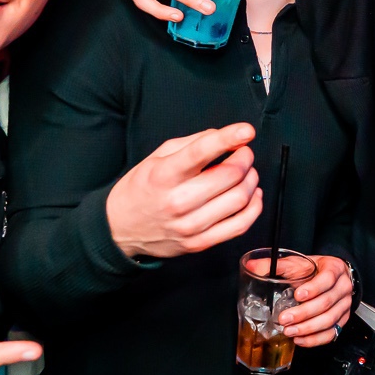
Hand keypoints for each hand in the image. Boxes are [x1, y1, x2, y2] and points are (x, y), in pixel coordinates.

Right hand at [105, 123, 263, 258]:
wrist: (120, 228)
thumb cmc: (142, 188)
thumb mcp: (156, 157)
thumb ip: (191, 144)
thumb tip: (225, 137)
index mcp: (163, 175)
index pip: (200, 152)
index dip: (228, 138)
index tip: (246, 130)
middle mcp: (177, 202)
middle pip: (229, 176)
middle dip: (245, 159)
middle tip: (244, 153)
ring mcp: (189, 226)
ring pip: (239, 199)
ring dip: (251, 180)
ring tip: (247, 172)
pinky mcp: (199, 244)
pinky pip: (240, 226)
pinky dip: (254, 207)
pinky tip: (252, 195)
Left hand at [279, 255, 352, 345]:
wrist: (331, 277)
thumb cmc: (313, 270)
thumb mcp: (296, 263)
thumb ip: (275, 265)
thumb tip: (251, 266)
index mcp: (334, 269)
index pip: (327, 279)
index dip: (313, 289)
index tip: (297, 295)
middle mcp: (343, 288)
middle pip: (326, 303)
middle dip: (304, 313)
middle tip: (284, 319)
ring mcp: (344, 305)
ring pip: (330, 320)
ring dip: (308, 328)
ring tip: (289, 331)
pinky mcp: (341, 320)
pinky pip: (331, 333)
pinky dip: (315, 339)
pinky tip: (300, 339)